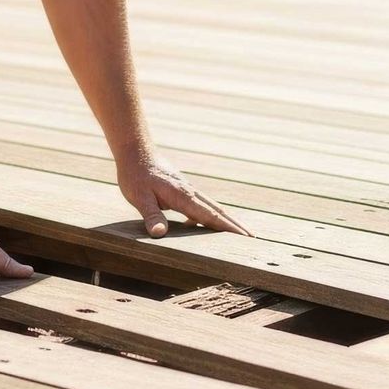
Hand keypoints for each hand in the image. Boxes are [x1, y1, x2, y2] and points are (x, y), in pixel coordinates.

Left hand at [117, 152, 253, 237]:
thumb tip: (160, 234)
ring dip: (225, 219)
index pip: (210, 216)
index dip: (227, 228)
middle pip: (218, 211)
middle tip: (253, 237)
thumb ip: (152, 215)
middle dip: (235, 225)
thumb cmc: (136, 175)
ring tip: (238, 233)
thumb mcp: (139, 198)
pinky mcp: (182, 189)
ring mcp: (187, 190)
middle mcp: (190, 193)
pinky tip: (203, 224)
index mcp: (183, 197)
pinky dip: (209, 215)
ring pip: (211, 207)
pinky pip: (200, 205)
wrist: (135, 151)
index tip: (245, 237)